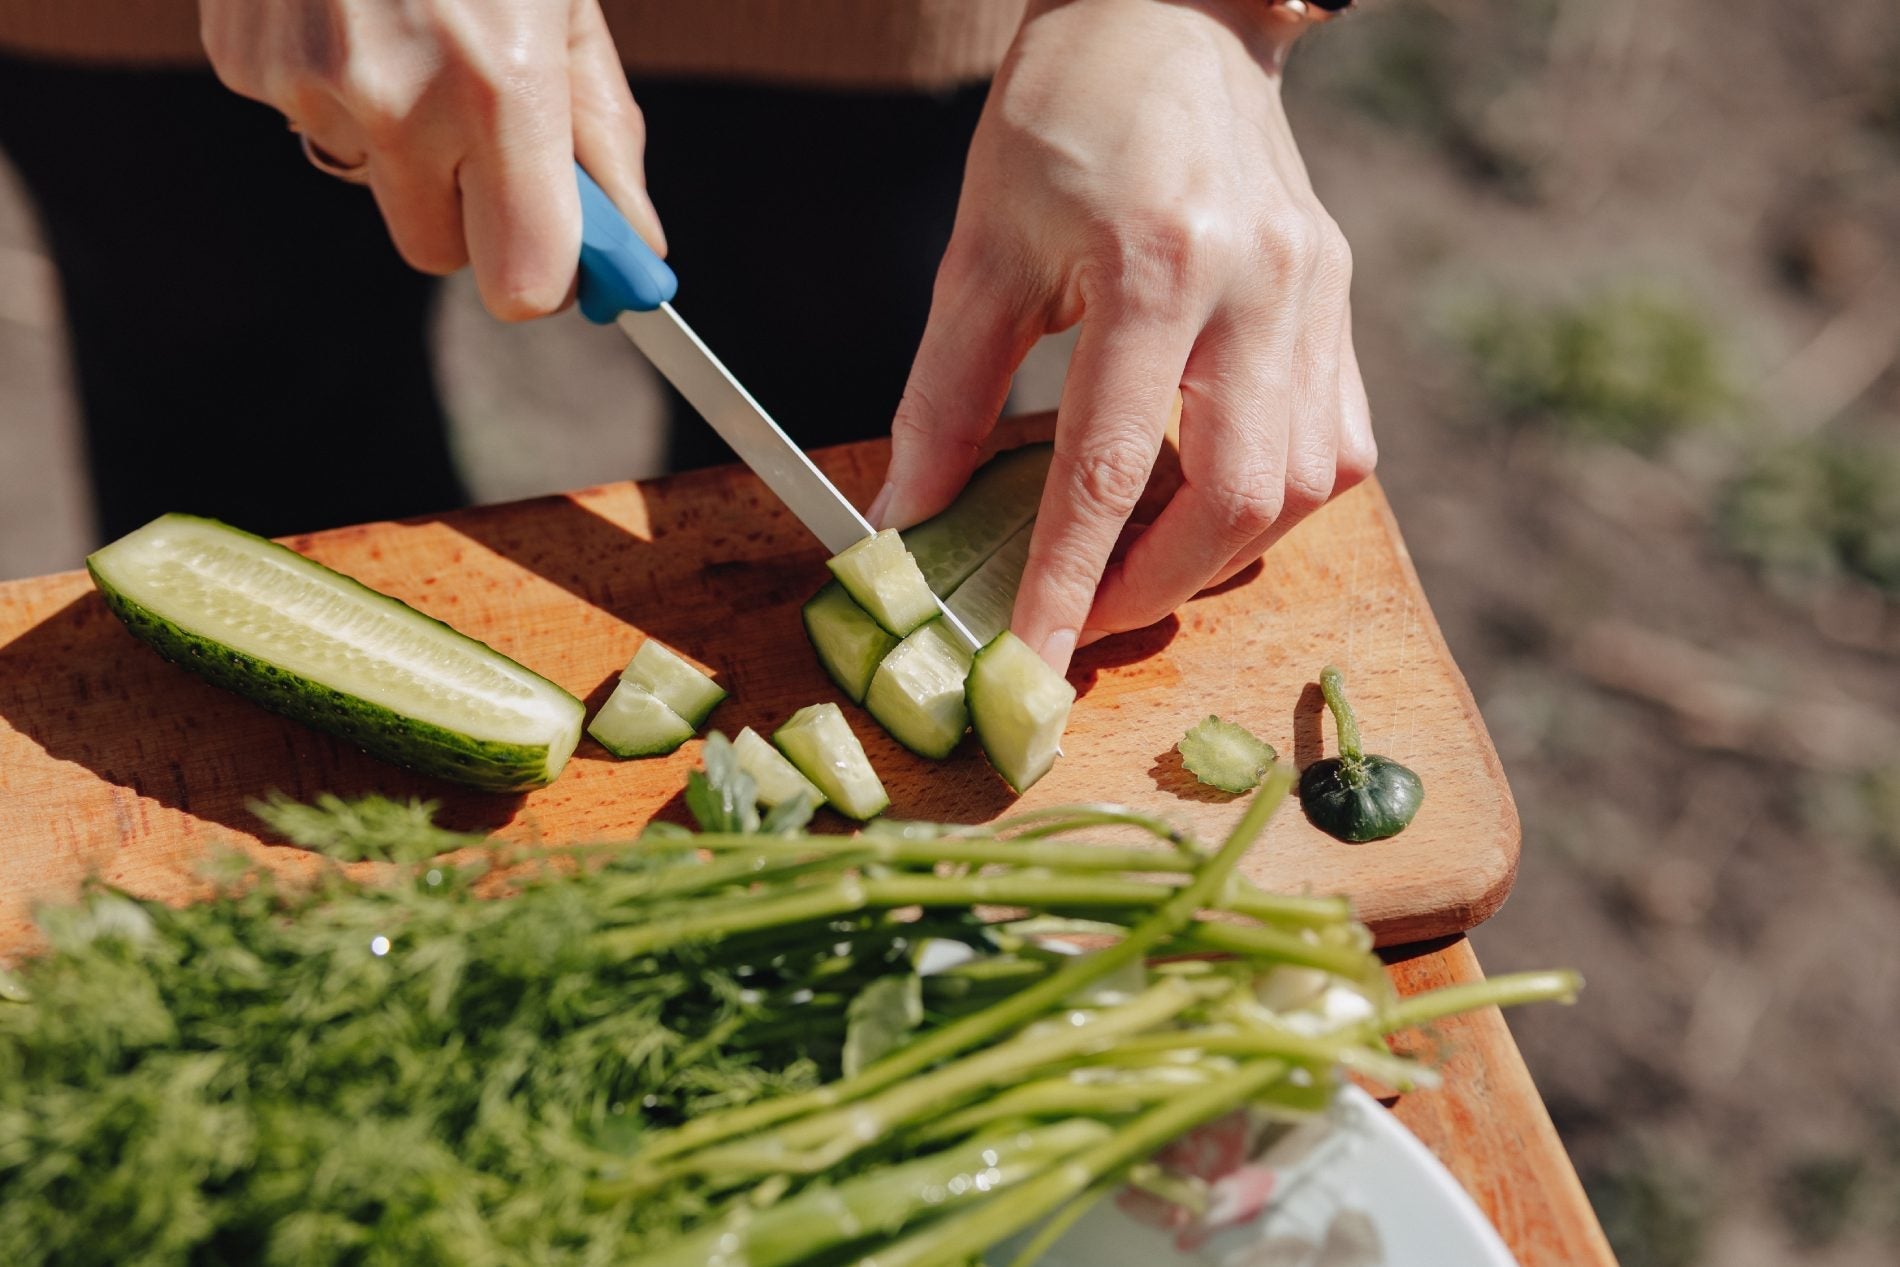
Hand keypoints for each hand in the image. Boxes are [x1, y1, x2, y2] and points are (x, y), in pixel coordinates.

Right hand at [201, 0, 661, 318]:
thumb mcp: (570, 10)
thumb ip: (605, 139)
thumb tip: (635, 250)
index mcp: (497, 90)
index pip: (520, 281)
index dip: (543, 275)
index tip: (561, 253)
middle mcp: (394, 100)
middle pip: (436, 251)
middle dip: (471, 212)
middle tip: (491, 131)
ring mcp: (305, 81)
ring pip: (367, 179)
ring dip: (399, 138)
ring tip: (415, 28)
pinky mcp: (242, 57)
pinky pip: (307, 118)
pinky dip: (336, 82)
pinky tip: (352, 5)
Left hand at [872, 0, 1374, 673]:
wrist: (1171, 12)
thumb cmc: (1064, 113)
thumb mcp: (981, 246)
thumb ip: (948, 394)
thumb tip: (908, 517)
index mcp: (1157, 265)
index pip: (1110, 469)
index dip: (1068, 584)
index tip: (1032, 660)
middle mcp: (1260, 288)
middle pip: (1240, 499)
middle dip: (1157, 586)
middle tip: (1085, 612)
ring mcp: (1318, 296)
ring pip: (1308, 486)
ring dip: (1221, 552)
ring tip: (1141, 558)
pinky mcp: (1341, 301)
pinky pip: (1341, 444)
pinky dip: (1276, 500)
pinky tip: (1213, 494)